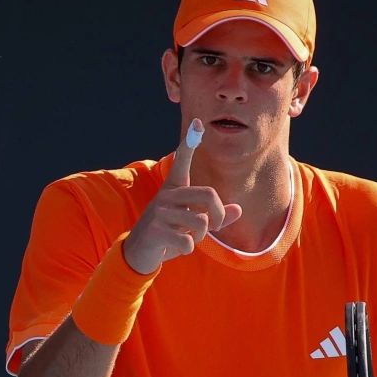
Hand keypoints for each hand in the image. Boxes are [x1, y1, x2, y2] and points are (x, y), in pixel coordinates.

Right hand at [122, 118, 242, 274]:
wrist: (138, 254)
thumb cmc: (168, 236)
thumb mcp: (192, 225)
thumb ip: (215, 217)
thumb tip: (238, 209)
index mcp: (174, 189)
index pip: (182, 162)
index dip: (190, 142)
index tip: (198, 122)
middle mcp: (166, 196)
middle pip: (209, 194)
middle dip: (219, 215)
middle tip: (216, 226)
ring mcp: (159, 212)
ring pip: (201, 220)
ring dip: (202, 236)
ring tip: (191, 239)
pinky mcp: (155, 230)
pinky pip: (187, 239)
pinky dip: (189, 248)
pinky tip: (178, 248)